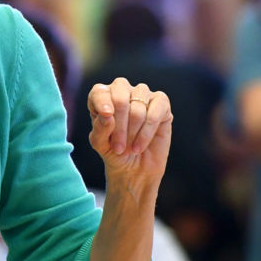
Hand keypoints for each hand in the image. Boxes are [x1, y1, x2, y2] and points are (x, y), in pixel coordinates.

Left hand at [87, 78, 171, 201]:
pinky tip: (139, 146)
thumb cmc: (114, 152)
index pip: (99, 91)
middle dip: (120, 123)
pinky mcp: (161, 103)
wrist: (135, 169)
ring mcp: (143, 95)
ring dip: (133, 130)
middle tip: (118, 147)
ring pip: (138, 103)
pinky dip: (147, 131)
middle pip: (120, 94)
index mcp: (103, 97)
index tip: (106, 116)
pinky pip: (156, 110)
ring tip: (129, 149)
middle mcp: (122, 91)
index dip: (102, 102)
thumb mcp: (100, 144)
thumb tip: (107, 114)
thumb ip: (100, 128)